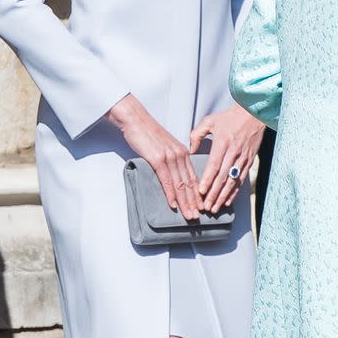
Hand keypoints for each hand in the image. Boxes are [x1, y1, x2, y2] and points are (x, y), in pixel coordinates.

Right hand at [108, 94, 202, 220]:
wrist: (135, 120)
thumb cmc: (147, 133)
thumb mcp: (165, 146)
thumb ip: (172, 159)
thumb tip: (173, 175)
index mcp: (183, 153)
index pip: (192, 177)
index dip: (197, 194)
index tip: (201, 206)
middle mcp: (179, 155)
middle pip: (189, 183)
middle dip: (194, 202)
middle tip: (197, 216)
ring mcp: (169, 157)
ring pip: (180, 184)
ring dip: (185, 202)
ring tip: (188, 215)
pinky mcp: (157, 159)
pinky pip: (166, 179)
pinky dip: (170, 193)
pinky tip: (173, 204)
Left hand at [190, 104, 264, 212]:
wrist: (253, 114)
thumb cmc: (230, 117)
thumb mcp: (210, 121)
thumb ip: (197, 135)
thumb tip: (190, 150)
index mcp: (223, 142)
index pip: (214, 165)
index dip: (208, 180)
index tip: (201, 191)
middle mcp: (233, 152)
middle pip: (223, 177)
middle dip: (214, 194)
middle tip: (206, 207)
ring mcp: (243, 158)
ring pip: (232, 181)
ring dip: (223, 196)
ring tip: (215, 208)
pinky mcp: (249, 161)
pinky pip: (241, 180)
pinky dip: (234, 191)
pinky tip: (228, 200)